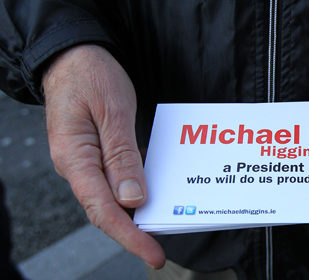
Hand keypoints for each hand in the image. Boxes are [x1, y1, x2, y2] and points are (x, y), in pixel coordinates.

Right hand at [43, 45, 165, 267]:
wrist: (73, 55)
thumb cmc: (90, 75)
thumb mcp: (113, 112)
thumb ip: (121, 156)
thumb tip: (132, 199)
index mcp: (74, 157)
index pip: (102, 208)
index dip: (128, 235)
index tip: (152, 253)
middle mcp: (77, 165)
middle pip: (106, 209)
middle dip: (134, 232)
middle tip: (160, 249)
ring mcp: (85, 160)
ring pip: (111, 196)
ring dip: (136, 213)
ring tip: (162, 225)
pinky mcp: (96, 153)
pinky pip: (115, 178)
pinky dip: (135, 189)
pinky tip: (154, 194)